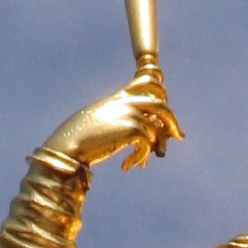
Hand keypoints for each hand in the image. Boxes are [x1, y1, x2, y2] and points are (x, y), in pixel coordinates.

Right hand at [43, 70, 183, 172]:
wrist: (69, 146)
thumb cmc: (85, 139)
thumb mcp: (106, 124)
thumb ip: (127, 123)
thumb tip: (153, 138)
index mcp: (120, 97)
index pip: (148, 81)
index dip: (160, 89)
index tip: (165, 102)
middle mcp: (127, 101)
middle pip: (161, 103)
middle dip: (172, 121)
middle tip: (178, 136)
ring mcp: (130, 113)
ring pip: (158, 125)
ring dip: (157, 144)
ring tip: (150, 158)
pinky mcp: (132, 128)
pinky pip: (148, 143)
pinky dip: (141, 157)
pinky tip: (126, 166)